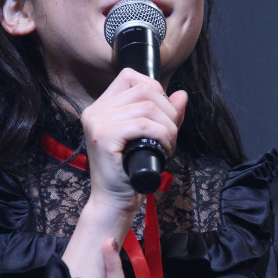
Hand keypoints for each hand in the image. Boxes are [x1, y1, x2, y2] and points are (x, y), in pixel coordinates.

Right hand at [81, 68, 186, 213]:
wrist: (114, 200)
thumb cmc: (130, 171)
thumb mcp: (150, 136)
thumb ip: (166, 115)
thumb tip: (182, 94)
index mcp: (101, 107)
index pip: (129, 76)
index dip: (154, 89)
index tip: (163, 113)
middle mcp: (95, 110)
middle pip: (143, 90)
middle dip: (168, 111)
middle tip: (171, 135)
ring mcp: (97, 122)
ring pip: (147, 107)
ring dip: (168, 126)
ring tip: (169, 144)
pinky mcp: (104, 136)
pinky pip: (144, 125)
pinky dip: (162, 135)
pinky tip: (164, 149)